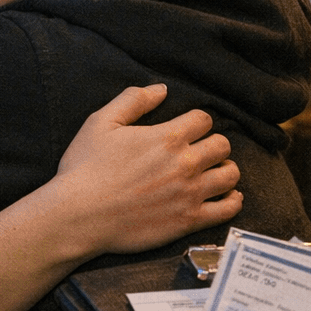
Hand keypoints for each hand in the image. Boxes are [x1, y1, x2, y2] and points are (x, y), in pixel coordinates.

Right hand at [50, 84, 241, 257]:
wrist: (79, 215)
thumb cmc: (85, 168)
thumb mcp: (101, 122)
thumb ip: (133, 100)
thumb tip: (162, 90)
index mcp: (167, 137)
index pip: (203, 119)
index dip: (196, 122)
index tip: (187, 129)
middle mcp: (185, 164)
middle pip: (222, 145)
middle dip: (212, 144)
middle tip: (200, 151)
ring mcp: (190, 194)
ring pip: (230, 175)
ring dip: (225, 170)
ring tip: (213, 172)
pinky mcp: (189, 221)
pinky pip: (228, 209)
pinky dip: (232, 201)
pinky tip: (226, 196)